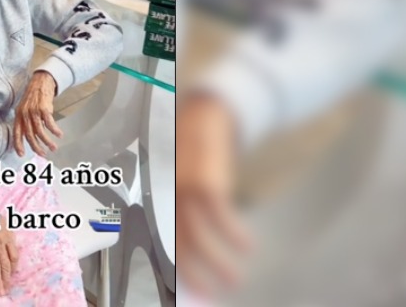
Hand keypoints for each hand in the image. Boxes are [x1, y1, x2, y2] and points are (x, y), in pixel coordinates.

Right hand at [0, 223, 19, 296]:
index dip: (13, 268)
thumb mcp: (6, 222)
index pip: (14, 257)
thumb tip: (13, 244)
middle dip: (6, 279)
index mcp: (8, 237)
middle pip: (5, 265)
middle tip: (6, 290)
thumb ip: (10, 234)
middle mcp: (0, 244)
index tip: (12, 276)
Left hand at [13, 72, 61, 157]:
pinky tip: (59, 134)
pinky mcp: (44, 108)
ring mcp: (34, 111)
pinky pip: (50, 123)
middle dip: (36, 147)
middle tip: (43, 154)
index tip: (21, 154)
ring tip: (53, 147)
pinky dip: (55, 131)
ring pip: (40, 131)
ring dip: (47, 141)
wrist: (41, 82)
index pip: (16, 132)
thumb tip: (33, 137)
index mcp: (18, 115)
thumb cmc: (33, 97)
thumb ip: (27, 122)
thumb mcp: (25, 109)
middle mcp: (25, 114)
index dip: (18, 144)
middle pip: (29, 135)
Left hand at [177, 95, 251, 298]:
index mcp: (157, 200)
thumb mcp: (182, 185)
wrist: (204, 118)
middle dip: (194, 275)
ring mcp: (183, 190)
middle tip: (211, 295)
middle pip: (177, 245)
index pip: (161, 242)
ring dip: (217, 262)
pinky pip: (220, 216)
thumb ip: (183, 214)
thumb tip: (194, 256)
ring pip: (197, 237)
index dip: (174, 270)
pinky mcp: (205, 182)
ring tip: (234, 280)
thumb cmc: (193, 159)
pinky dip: (234, 234)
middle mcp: (165, 197)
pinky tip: (248, 247)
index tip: (189, 292)